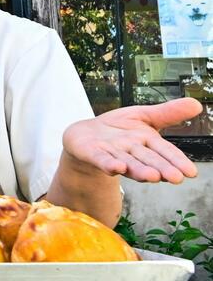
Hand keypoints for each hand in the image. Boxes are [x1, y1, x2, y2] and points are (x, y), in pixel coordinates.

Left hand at [62, 97, 202, 182]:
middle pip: (148, 160)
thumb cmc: (118, 128)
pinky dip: (109, 164)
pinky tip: (117, 167)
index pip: (164, 151)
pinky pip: (101, 160)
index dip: (177, 161)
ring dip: (139, 170)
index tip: (190, 172)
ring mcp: (112, 154)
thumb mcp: (143, 116)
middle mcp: (132, 152)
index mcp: (147, 142)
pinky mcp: (93, 154)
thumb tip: (197, 104)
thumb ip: (167, 113)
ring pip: (128, 163)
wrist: (85, 135)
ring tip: (152, 177)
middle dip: (162, 169)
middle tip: (175, 178)